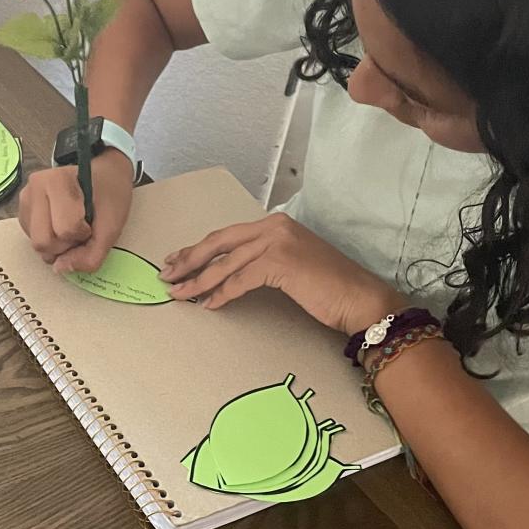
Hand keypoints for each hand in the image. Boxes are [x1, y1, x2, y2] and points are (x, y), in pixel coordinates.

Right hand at [18, 153, 134, 273]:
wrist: (105, 175)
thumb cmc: (110, 193)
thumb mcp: (112, 226)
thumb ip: (91, 254)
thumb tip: (59, 268)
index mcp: (55, 181)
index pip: (64, 229)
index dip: (83, 233)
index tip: (91, 219)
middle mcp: (33, 187)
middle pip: (42, 241)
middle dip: (66, 244)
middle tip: (82, 229)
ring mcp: (25, 199)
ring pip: (36, 243)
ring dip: (58, 244)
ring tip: (73, 225)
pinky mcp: (23, 211)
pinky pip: (33, 238)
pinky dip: (51, 239)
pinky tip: (62, 224)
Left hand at [160, 213, 406, 334]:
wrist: (361, 299)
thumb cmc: (330, 288)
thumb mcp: (292, 265)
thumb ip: (263, 261)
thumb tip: (229, 274)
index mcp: (275, 224)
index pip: (226, 235)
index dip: (198, 249)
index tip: (177, 259)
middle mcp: (273, 227)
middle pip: (218, 243)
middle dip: (188, 259)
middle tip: (166, 274)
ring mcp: (277, 242)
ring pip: (225, 263)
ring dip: (198, 281)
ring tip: (179, 293)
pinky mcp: (281, 262)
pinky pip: (240, 280)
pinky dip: (221, 294)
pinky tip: (209, 305)